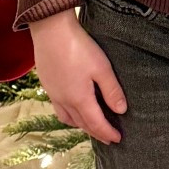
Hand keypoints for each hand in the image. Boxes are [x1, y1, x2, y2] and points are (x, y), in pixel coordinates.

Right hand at [27, 8, 127, 144]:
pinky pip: (58, 108)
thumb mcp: (101, 68)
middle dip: (95, 132)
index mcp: (79, 99)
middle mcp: (64, 100)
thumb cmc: (78, 47)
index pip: (96, 123)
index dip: (107, 133)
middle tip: (107, 138)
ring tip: (91, 126)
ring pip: (67, 118)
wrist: (50, 29)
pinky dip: (68, 115)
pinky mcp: (47, 83)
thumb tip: (121, 110)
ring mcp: (53, 93)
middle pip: (81, 124)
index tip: (118, 139)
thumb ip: (111, 91)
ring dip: (80, 126)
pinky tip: (72, 107)